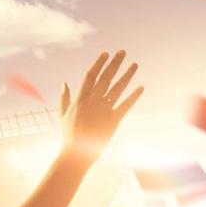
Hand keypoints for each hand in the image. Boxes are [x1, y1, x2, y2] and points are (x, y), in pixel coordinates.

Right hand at [59, 50, 141, 164]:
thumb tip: (64, 83)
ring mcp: (103, 110)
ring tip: (135, 64)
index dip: (99, 63)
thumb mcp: (63, 115)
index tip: (106, 53)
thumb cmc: (69, 135)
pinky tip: (141, 87)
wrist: (76, 154)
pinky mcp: (113, 120)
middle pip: (106, 78)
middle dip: (115, 63)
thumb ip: (64, 98)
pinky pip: (125, 105)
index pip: (91, 76)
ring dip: (127, 75)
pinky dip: (134, 96)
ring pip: (118, 88)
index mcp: (80, 100)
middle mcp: (92, 102)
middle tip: (122, 52)